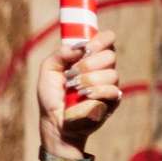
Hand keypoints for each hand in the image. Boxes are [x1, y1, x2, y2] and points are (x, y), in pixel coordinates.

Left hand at [36, 28, 119, 153]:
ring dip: (88, 79)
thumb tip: (79, 47)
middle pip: (110, 55)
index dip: (101, 40)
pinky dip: (96, 92)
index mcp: (91, 57)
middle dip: (88, 63)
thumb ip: (60, 54)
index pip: (108, 39)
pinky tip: (84, 96)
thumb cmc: (52, 96)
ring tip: (74, 88)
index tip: (87, 47)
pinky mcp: (113, 101)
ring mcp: (111, 84)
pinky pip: (112, 90)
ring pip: (111, 73)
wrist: (54, 121)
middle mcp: (104, 69)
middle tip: (72, 73)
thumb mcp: (48, 70)